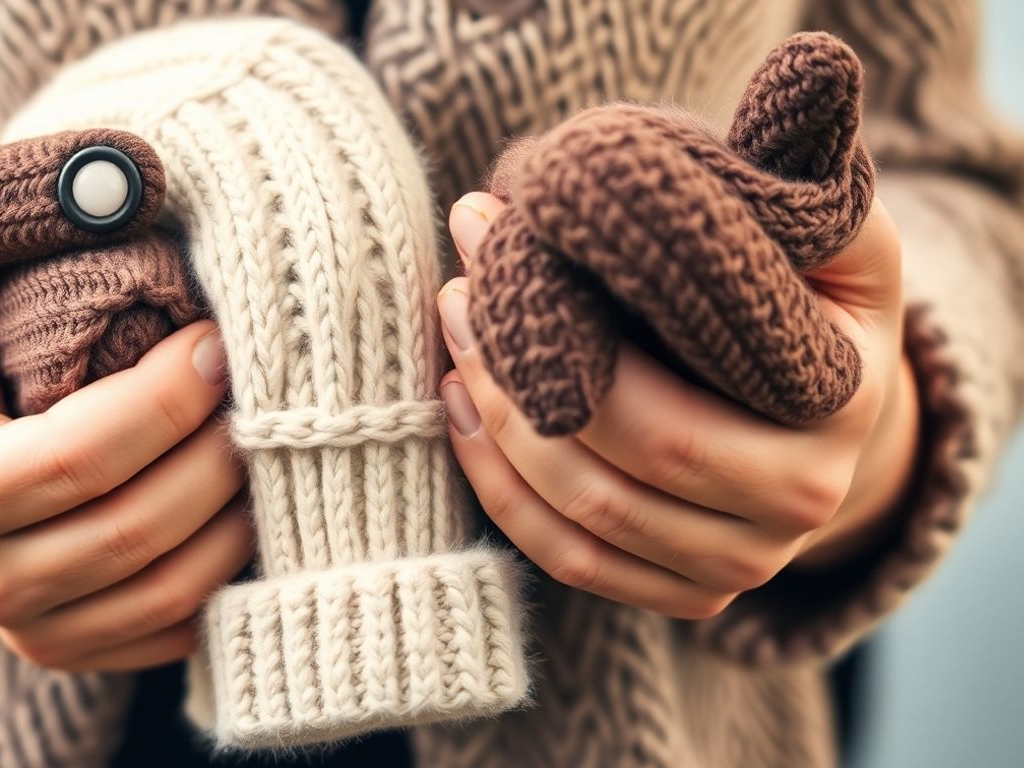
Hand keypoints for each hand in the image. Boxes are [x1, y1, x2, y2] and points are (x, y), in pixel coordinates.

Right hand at [0, 218, 250, 669]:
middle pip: (138, 530)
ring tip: (268, 437)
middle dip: (218, 452)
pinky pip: (179, 629)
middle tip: (262, 386)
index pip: (81, 456)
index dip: (167, 398)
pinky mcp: (79, 651)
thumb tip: (111, 177)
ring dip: (239, 513)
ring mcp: (31, 631)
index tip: (218, 340)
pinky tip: (249, 500)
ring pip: (170, 589)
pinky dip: (230, 572)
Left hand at [437, 192, 918, 619]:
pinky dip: (502, 490)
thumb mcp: (837, 240)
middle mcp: (802, 501)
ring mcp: (746, 563)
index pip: (676, 400)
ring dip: (497, 426)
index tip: (496, 237)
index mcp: (838, 407)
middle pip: (622, 462)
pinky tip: (464, 408)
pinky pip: (573, 559)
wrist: (835, 412)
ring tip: (458, 331)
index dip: (566, 334)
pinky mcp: (695, 596)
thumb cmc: (809, 301)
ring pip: (586, 513)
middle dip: (517, 374)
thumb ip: (797, 202)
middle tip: (462, 286)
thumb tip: (690, 160)